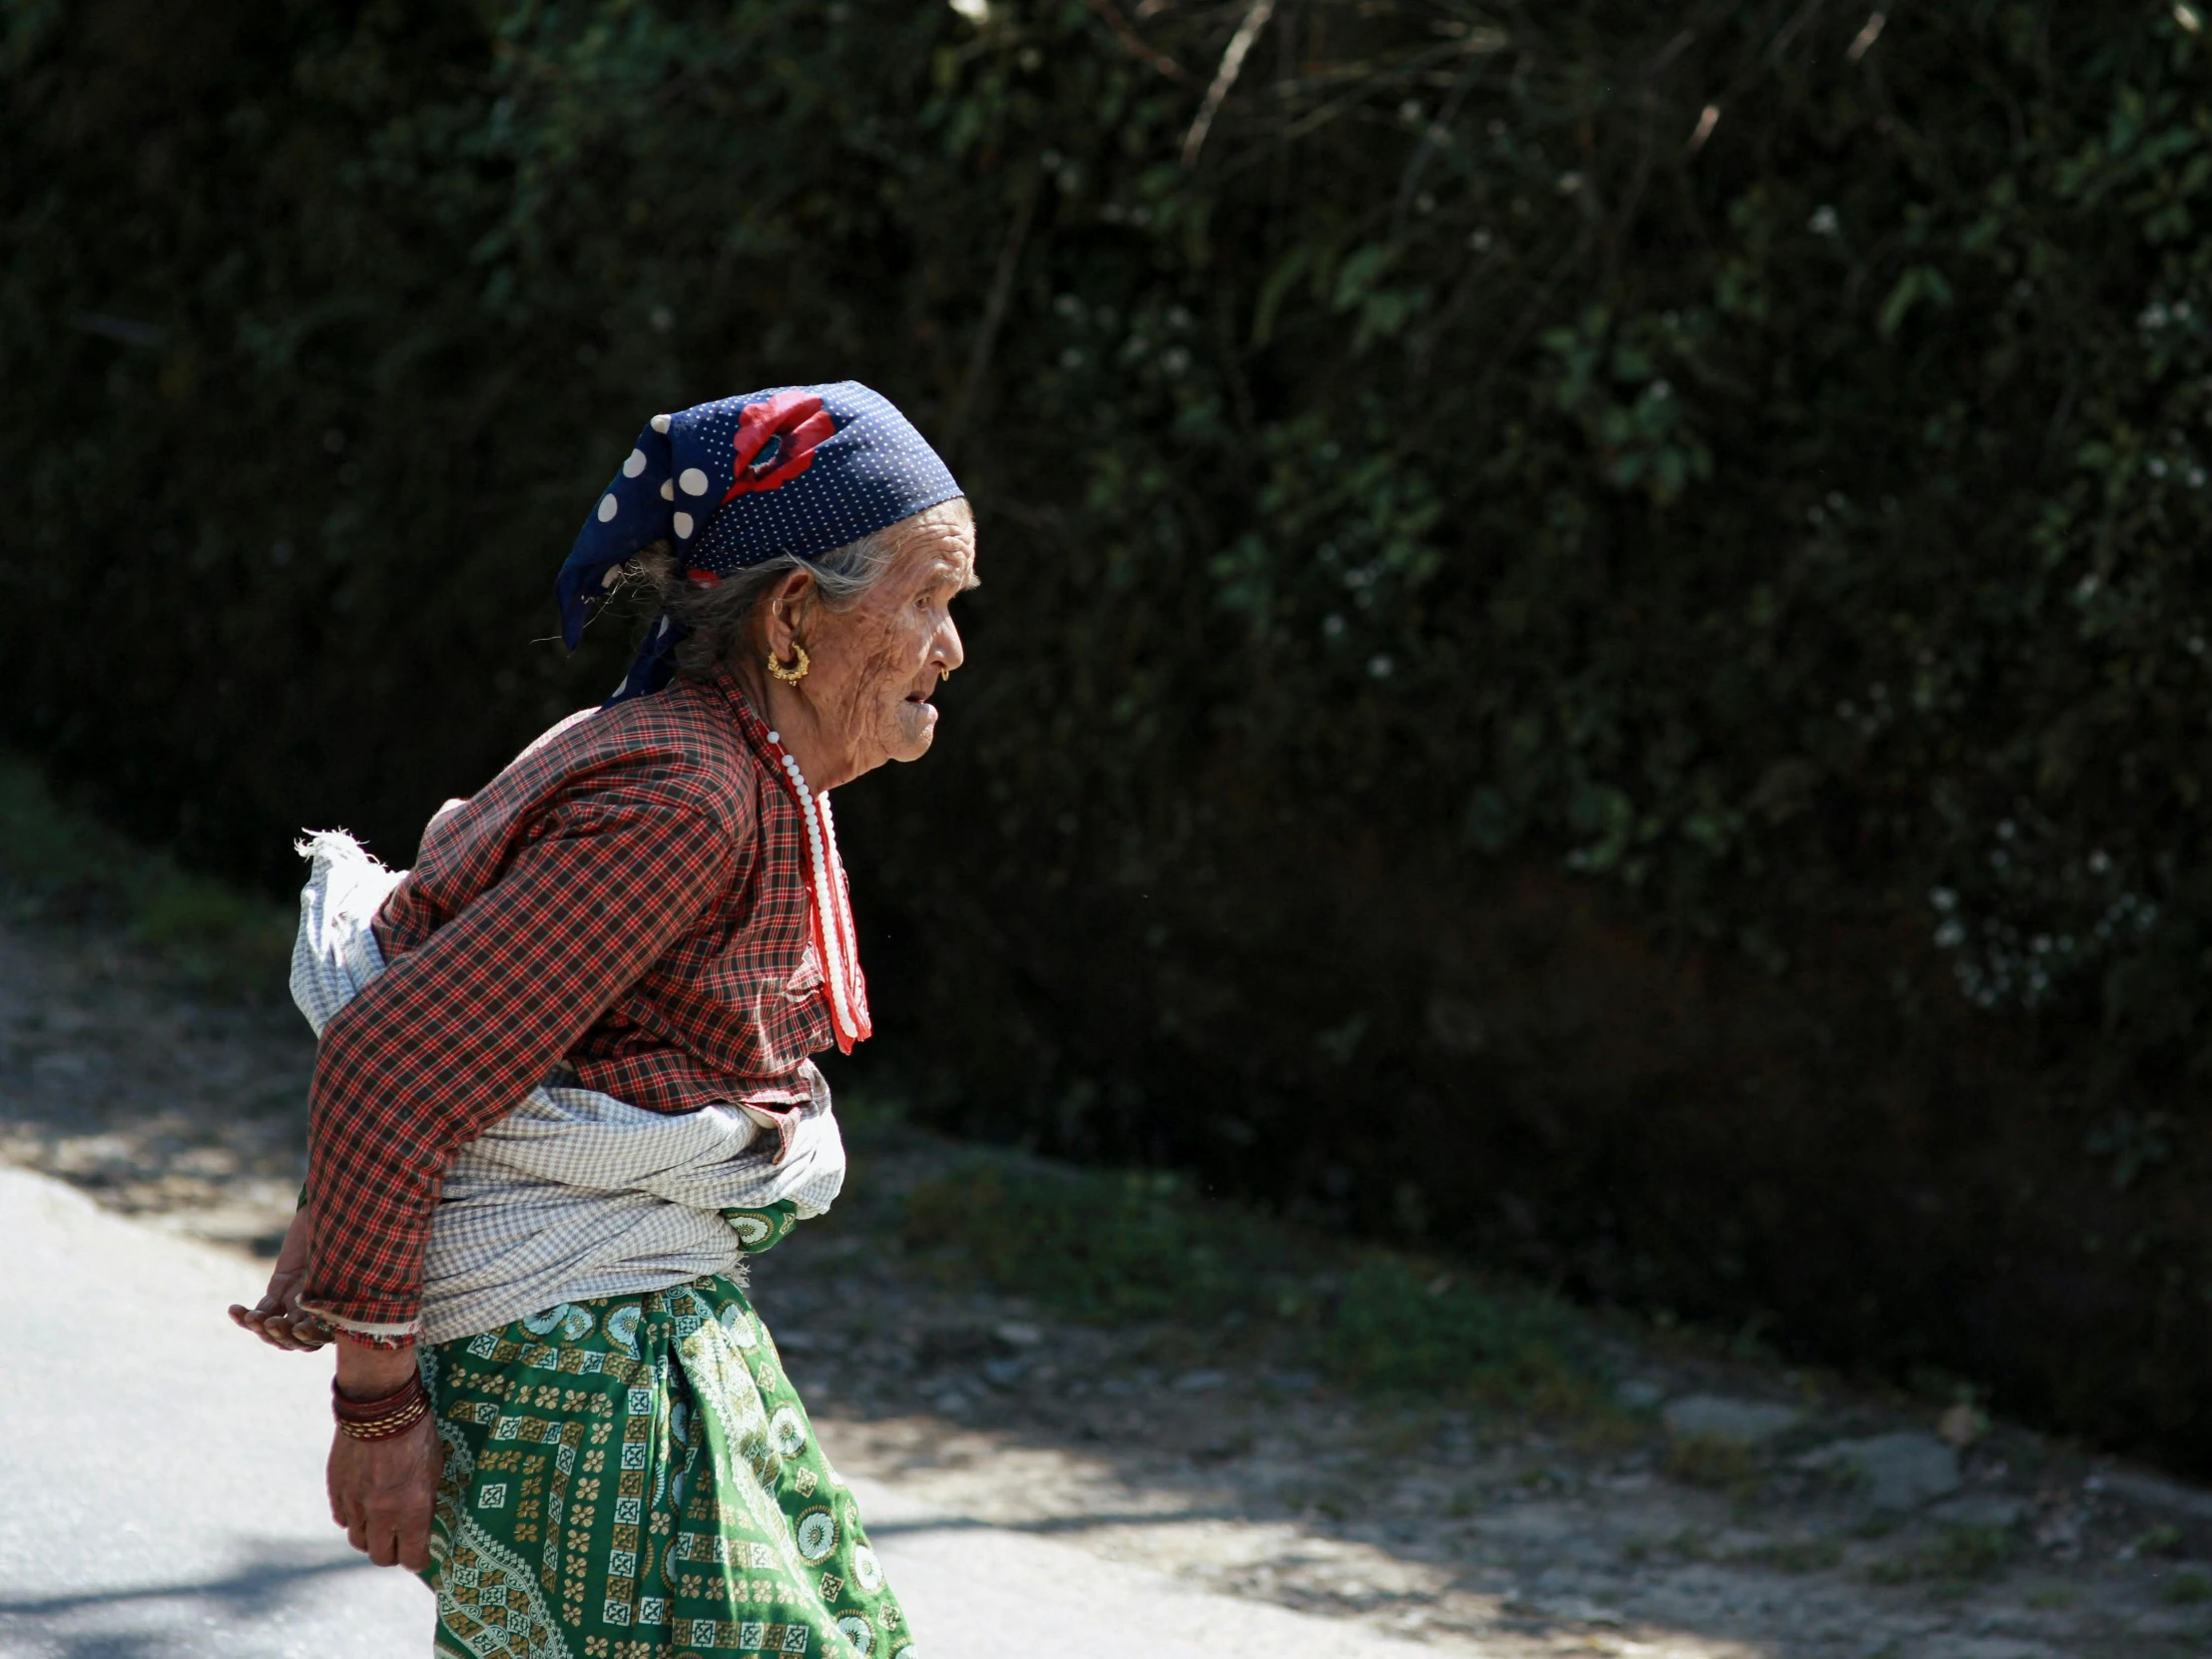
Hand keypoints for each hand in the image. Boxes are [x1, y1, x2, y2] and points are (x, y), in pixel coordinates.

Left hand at [229, 1204, 330, 1350]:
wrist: (331, 1209)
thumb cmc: (345, 1232)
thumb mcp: (342, 1255)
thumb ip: (336, 1276)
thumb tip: (323, 1301)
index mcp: (340, 1305)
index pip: (324, 1334)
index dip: (311, 1336)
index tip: (299, 1328)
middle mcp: (318, 1310)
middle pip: (296, 1339)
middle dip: (282, 1335)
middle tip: (273, 1323)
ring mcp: (296, 1303)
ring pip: (275, 1329)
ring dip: (261, 1328)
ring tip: (252, 1317)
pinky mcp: (277, 1293)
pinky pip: (260, 1311)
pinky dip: (245, 1315)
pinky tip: (234, 1308)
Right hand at [328, 1413, 441, 1570]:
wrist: (381, 1405)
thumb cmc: (418, 1433)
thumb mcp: (434, 1468)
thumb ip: (425, 1500)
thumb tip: (422, 1522)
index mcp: (412, 1509)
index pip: (411, 1557)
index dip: (418, 1561)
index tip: (421, 1557)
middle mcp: (381, 1513)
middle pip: (380, 1556)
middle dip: (392, 1555)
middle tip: (400, 1546)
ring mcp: (355, 1503)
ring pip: (358, 1541)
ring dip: (370, 1538)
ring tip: (381, 1528)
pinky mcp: (336, 1489)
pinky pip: (342, 1519)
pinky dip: (353, 1519)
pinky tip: (362, 1510)